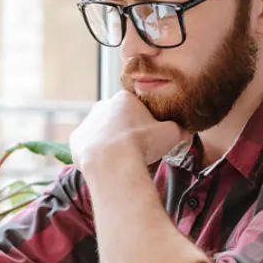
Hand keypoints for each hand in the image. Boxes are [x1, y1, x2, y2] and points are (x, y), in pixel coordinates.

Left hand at [70, 91, 188, 169]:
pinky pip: (87, 146)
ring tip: (120, 159)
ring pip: (101, 132)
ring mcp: (87, 122)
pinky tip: (106, 164)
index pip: (135, 107)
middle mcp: (102, 106)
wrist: (113, 161)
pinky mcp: (76, 140)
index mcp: (124, 99)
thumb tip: (186, 130)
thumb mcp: (171, 133)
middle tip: (135, 149)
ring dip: (109, 143)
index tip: (148, 137)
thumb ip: (178, 129)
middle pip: (117, 118)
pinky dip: (95, 154)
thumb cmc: (143, 144)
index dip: (144, 123)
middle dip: (125, 131)